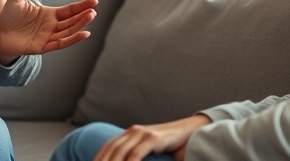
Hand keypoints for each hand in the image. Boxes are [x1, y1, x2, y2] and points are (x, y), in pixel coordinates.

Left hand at [0, 0, 97, 63]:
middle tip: (94, 10)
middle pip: (72, 20)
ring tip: (90, 16)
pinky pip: (60, 43)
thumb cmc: (9, 16)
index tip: (94, 1)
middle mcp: (52, 26)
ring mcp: (49, 37)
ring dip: (80, 25)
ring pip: (68, 31)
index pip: (69, 10)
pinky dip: (72, 39)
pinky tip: (84, 34)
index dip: (82, 6)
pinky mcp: (43, 47)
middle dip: (83, 15)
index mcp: (49, 14)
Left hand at [94, 115, 211, 160]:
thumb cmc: (170, 146)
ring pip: (120, 151)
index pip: (107, 148)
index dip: (98, 158)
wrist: (192, 133)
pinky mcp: (154, 137)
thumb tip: (128, 160)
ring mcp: (143, 133)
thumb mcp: (148, 151)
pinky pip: (136, 153)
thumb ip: (136, 156)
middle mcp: (133, 131)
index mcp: (129, 134)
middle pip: (110, 150)